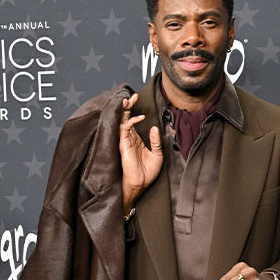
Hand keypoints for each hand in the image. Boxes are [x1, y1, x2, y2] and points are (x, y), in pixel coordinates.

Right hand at [119, 92, 162, 212]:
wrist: (141, 183)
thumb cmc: (147, 172)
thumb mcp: (157, 154)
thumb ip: (156, 141)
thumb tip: (153, 127)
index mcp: (136, 140)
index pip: (132, 121)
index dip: (134, 111)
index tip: (138, 100)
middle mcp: (129, 139)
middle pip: (126, 118)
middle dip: (129, 106)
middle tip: (133, 96)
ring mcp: (125, 141)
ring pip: (122, 121)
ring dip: (126, 110)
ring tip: (130, 99)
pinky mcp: (123, 144)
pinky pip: (125, 129)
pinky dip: (131, 121)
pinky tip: (140, 118)